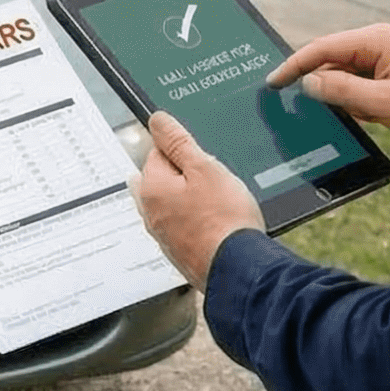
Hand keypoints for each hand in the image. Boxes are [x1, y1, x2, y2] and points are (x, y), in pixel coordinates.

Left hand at [133, 112, 260, 288]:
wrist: (240, 269)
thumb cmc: (225, 219)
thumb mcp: (205, 168)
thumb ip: (178, 142)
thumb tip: (157, 120)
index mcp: (151, 187)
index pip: (158, 152)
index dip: (184, 151)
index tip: (203, 158)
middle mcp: (150, 212)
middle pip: (162, 179)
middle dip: (182, 175)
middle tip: (212, 181)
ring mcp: (163, 235)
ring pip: (172, 204)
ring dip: (189, 199)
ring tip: (218, 203)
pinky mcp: (180, 252)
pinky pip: (183, 226)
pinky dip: (195, 221)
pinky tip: (216, 224)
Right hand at [269, 24, 389, 148]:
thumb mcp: (384, 103)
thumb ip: (342, 91)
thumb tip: (308, 83)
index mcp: (376, 40)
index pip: (323, 48)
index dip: (295, 65)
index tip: (273, 82)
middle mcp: (376, 45)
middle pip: (330, 62)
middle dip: (321, 85)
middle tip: (310, 106)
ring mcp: (381, 61)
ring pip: (342, 78)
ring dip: (342, 98)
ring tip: (362, 114)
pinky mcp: (386, 78)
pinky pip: (356, 87)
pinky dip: (354, 103)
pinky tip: (368, 116)